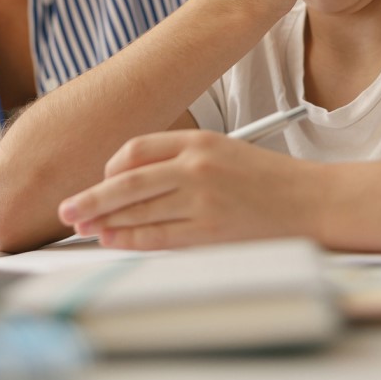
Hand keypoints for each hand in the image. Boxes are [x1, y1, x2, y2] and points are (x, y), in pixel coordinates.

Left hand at [56, 130, 318, 249]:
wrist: (313, 201)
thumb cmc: (268, 179)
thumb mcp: (223, 151)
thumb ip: (180, 159)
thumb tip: (129, 178)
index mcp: (198, 140)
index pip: (137, 149)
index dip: (111, 168)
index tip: (100, 181)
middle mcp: (196, 166)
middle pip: (127, 182)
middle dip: (91, 198)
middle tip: (66, 209)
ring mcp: (203, 200)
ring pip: (139, 210)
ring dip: (106, 221)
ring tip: (84, 227)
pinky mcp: (211, 231)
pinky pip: (159, 236)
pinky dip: (131, 238)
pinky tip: (113, 239)